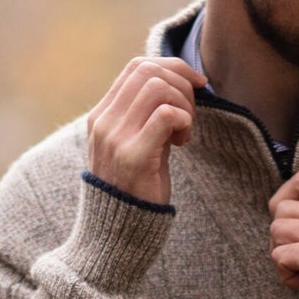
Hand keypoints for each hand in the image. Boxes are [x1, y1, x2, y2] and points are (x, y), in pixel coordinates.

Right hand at [85, 57, 205, 206]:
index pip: (137, 66)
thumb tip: (178, 81)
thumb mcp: (136, 142)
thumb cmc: (135, 187)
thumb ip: (146, 114)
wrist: (117, 232)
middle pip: (149, 70)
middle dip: (182, 85)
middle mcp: (104, 122)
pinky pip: (165, 115)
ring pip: (158, 87)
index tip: (196, 86)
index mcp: (102, 115)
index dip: (173, 67)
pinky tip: (181, 143)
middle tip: (190, 116)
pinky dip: (183, 121)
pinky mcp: (133, 156)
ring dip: (183, 105)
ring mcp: (115, 138)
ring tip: (183, 132)